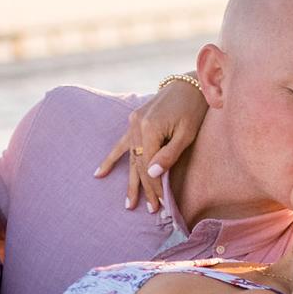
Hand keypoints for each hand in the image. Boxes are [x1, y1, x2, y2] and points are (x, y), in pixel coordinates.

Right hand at [93, 75, 207, 213]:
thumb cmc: (194, 109)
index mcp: (149, 129)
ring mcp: (133, 122)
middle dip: (145, 188)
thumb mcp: (186, 133)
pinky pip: (121, 144)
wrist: (190, 83)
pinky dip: (112, 159)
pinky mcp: (134, 120)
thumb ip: (169, 154)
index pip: (148, 166)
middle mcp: (136, 126)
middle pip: (138, 164)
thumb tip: (152, 174)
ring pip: (130, 157)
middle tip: (150, 210)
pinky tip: (99, 173)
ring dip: (130, 180)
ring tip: (128, 203)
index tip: (160, 204)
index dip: (154, 187)